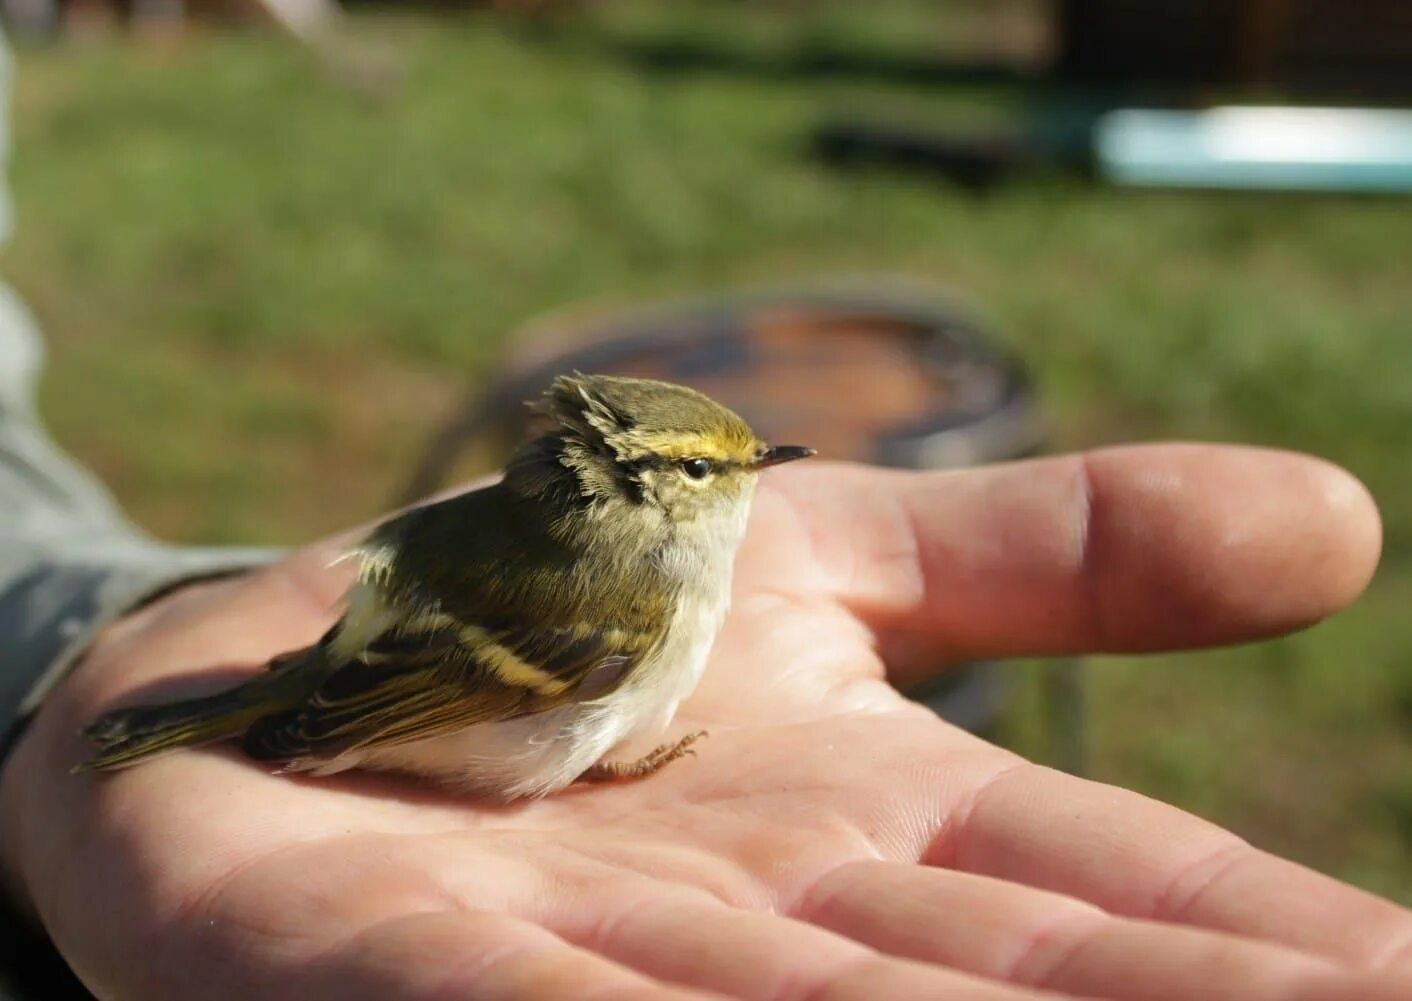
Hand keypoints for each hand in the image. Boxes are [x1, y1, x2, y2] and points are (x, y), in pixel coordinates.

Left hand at [3, 445, 1408, 999]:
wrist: (310, 650)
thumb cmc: (575, 613)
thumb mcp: (829, 551)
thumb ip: (1050, 548)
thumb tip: (1341, 524)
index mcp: (877, 836)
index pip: (1113, 904)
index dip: (1272, 946)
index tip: (1411, 974)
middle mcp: (762, 934)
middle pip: (1012, 991)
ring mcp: (585, 967)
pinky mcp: (388, 972)